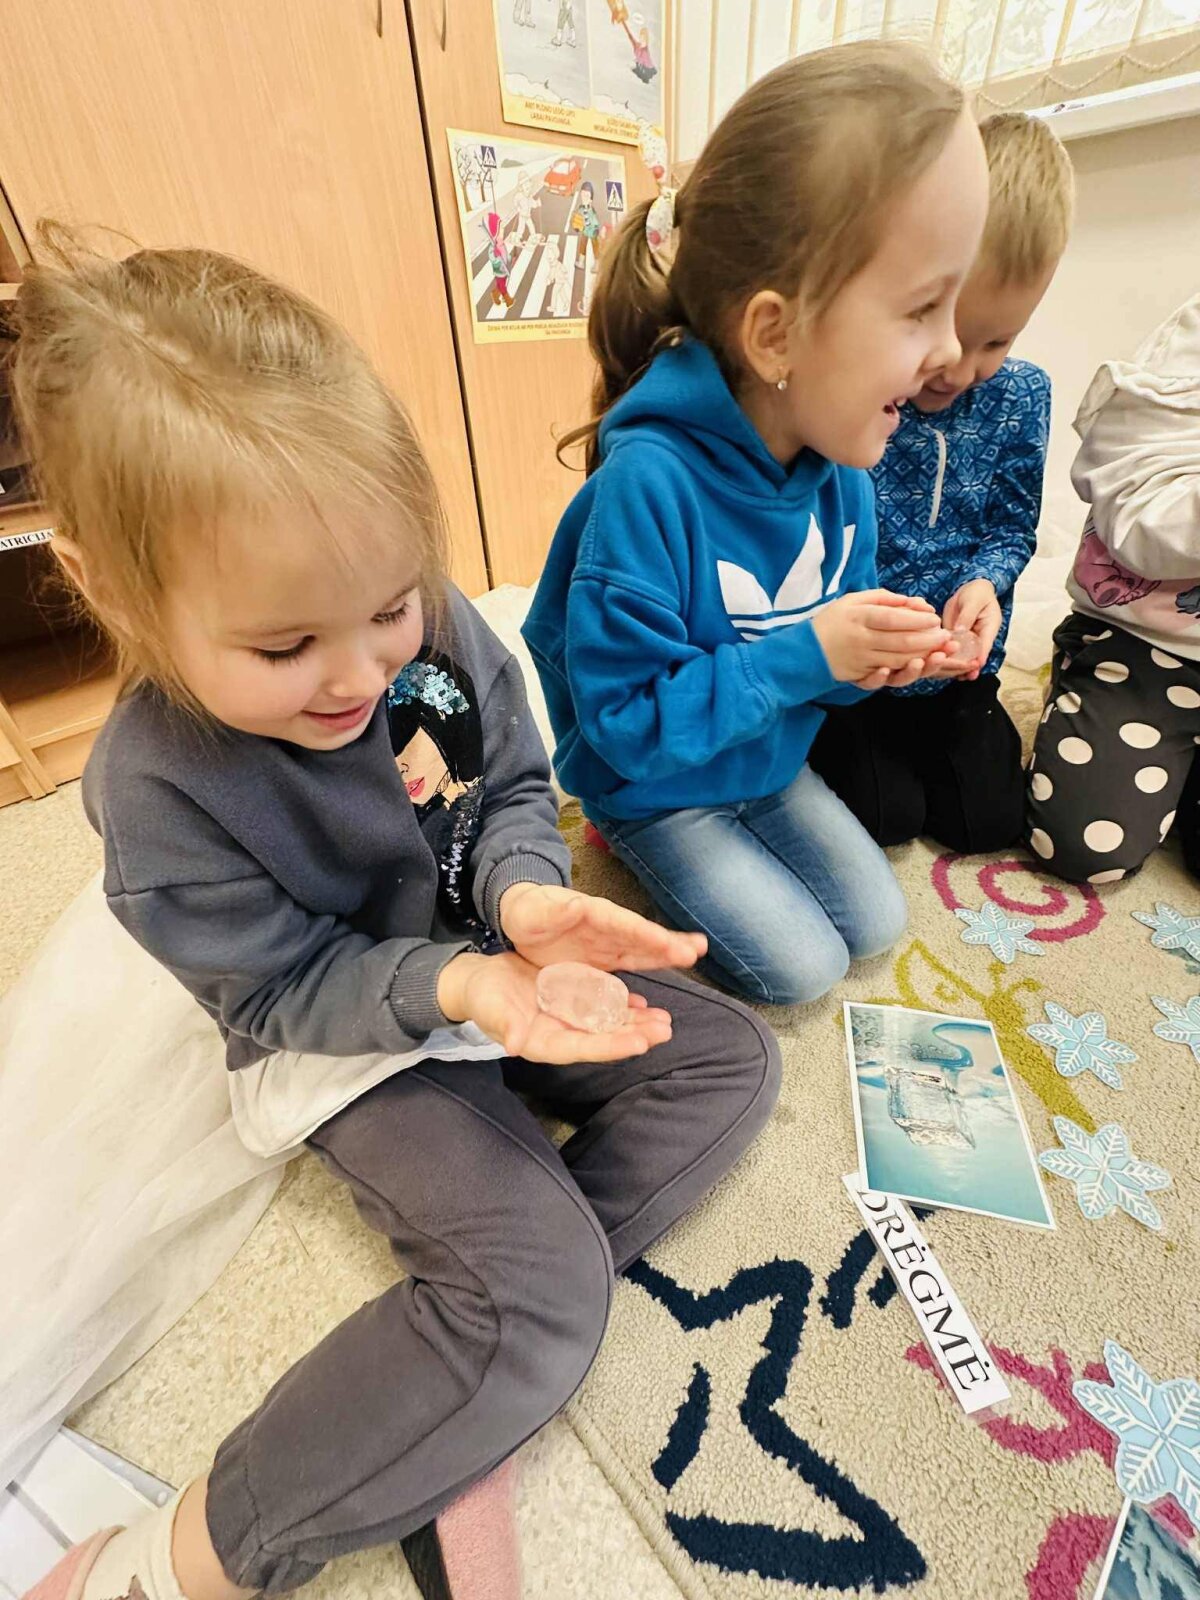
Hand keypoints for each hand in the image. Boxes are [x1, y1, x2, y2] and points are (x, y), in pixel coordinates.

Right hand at [437, 950, 672, 1062]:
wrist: (481, 982)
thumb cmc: (482, 998)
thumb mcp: (490, 1008)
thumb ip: (503, 1025)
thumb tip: (511, 1044)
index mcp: (542, 1042)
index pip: (581, 1049)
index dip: (610, 1047)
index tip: (639, 1044)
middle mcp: (562, 1034)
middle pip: (602, 1039)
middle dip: (634, 1035)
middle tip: (664, 1030)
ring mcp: (569, 1020)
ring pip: (608, 1024)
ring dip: (636, 1022)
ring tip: (664, 1019)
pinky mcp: (573, 1003)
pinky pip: (602, 1006)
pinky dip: (623, 1004)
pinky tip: (642, 999)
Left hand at [499, 882, 705, 971]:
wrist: (519, 919)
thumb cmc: (526, 911)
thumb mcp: (532, 910)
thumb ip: (553, 910)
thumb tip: (575, 904)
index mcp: (593, 914)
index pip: (624, 924)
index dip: (646, 933)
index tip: (669, 941)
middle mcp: (606, 930)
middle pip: (642, 938)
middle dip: (668, 944)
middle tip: (697, 949)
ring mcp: (607, 947)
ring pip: (642, 954)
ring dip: (666, 959)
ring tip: (694, 958)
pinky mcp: (602, 964)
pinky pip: (628, 973)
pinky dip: (641, 987)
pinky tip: (653, 1007)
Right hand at [813, 589, 950, 683]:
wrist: (806, 651)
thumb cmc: (834, 620)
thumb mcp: (853, 600)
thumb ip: (884, 598)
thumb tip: (914, 602)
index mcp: (859, 617)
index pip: (893, 618)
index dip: (916, 619)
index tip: (935, 618)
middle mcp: (860, 640)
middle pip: (900, 642)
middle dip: (928, 640)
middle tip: (946, 637)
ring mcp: (861, 660)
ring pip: (897, 660)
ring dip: (922, 657)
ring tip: (940, 651)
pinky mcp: (860, 675)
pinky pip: (886, 675)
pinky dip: (903, 671)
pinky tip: (917, 666)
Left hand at [940, 579, 1000, 681]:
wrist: (970, 588)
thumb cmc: (976, 592)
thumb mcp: (973, 600)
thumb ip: (967, 615)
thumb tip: (960, 630)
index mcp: (989, 627)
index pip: (986, 644)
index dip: (981, 656)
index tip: (977, 665)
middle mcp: (978, 636)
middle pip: (975, 655)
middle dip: (970, 666)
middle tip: (965, 677)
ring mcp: (966, 639)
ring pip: (963, 655)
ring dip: (958, 665)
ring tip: (955, 677)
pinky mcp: (954, 637)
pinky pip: (951, 649)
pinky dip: (946, 657)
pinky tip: (940, 666)